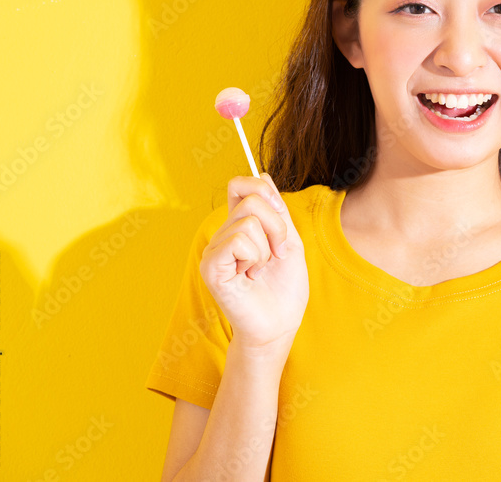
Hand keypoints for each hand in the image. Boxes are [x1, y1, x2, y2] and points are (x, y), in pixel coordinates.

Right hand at [199, 173, 309, 350]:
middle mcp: (222, 234)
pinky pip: (238, 239)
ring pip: (248, 220)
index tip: (280, 217)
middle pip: (251, 199)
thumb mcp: (289, 241)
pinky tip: (250, 276)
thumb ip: (277, 210)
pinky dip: (255, 257)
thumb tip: (262, 174)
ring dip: (267, 248)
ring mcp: (214, 250)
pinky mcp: (211, 266)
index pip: (240, 184)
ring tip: (260, 269)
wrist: (279, 325)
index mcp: (239, 226)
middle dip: (277, 226)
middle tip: (275, 254)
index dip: (263, 191)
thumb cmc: (284, 288)